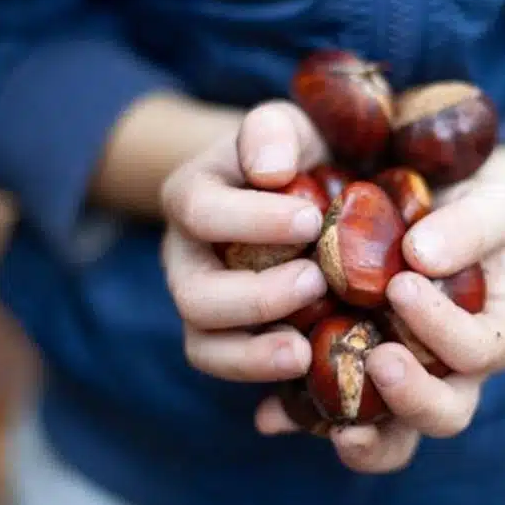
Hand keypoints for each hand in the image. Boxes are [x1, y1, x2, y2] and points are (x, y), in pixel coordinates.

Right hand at [160, 101, 330, 381]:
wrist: (303, 191)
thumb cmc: (295, 154)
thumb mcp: (287, 125)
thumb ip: (272, 131)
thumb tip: (270, 172)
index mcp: (191, 198)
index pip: (201, 212)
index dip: (252, 221)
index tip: (311, 220)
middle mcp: (186, 258)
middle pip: (195, 295)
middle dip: (255, 297)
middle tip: (317, 281)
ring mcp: (205, 306)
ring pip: (205, 346)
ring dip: (253, 354)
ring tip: (304, 349)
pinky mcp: (233, 342)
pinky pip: (235, 373)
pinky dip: (266, 379)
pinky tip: (308, 367)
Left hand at [256, 145, 504, 473]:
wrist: (432, 203)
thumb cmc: (469, 204)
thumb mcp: (488, 201)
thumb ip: (470, 224)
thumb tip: (421, 257)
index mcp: (494, 334)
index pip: (482, 349)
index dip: (444, 329)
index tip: (401, 284)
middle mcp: (453, 372)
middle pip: (447, 413)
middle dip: (414, 397)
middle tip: (380, 359)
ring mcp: (403, 383)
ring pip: (394, 437)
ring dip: (366, 434)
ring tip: (335, 423)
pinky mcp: (354, 381)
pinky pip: (332, 417)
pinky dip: (302, 419)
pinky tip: (271, 414)